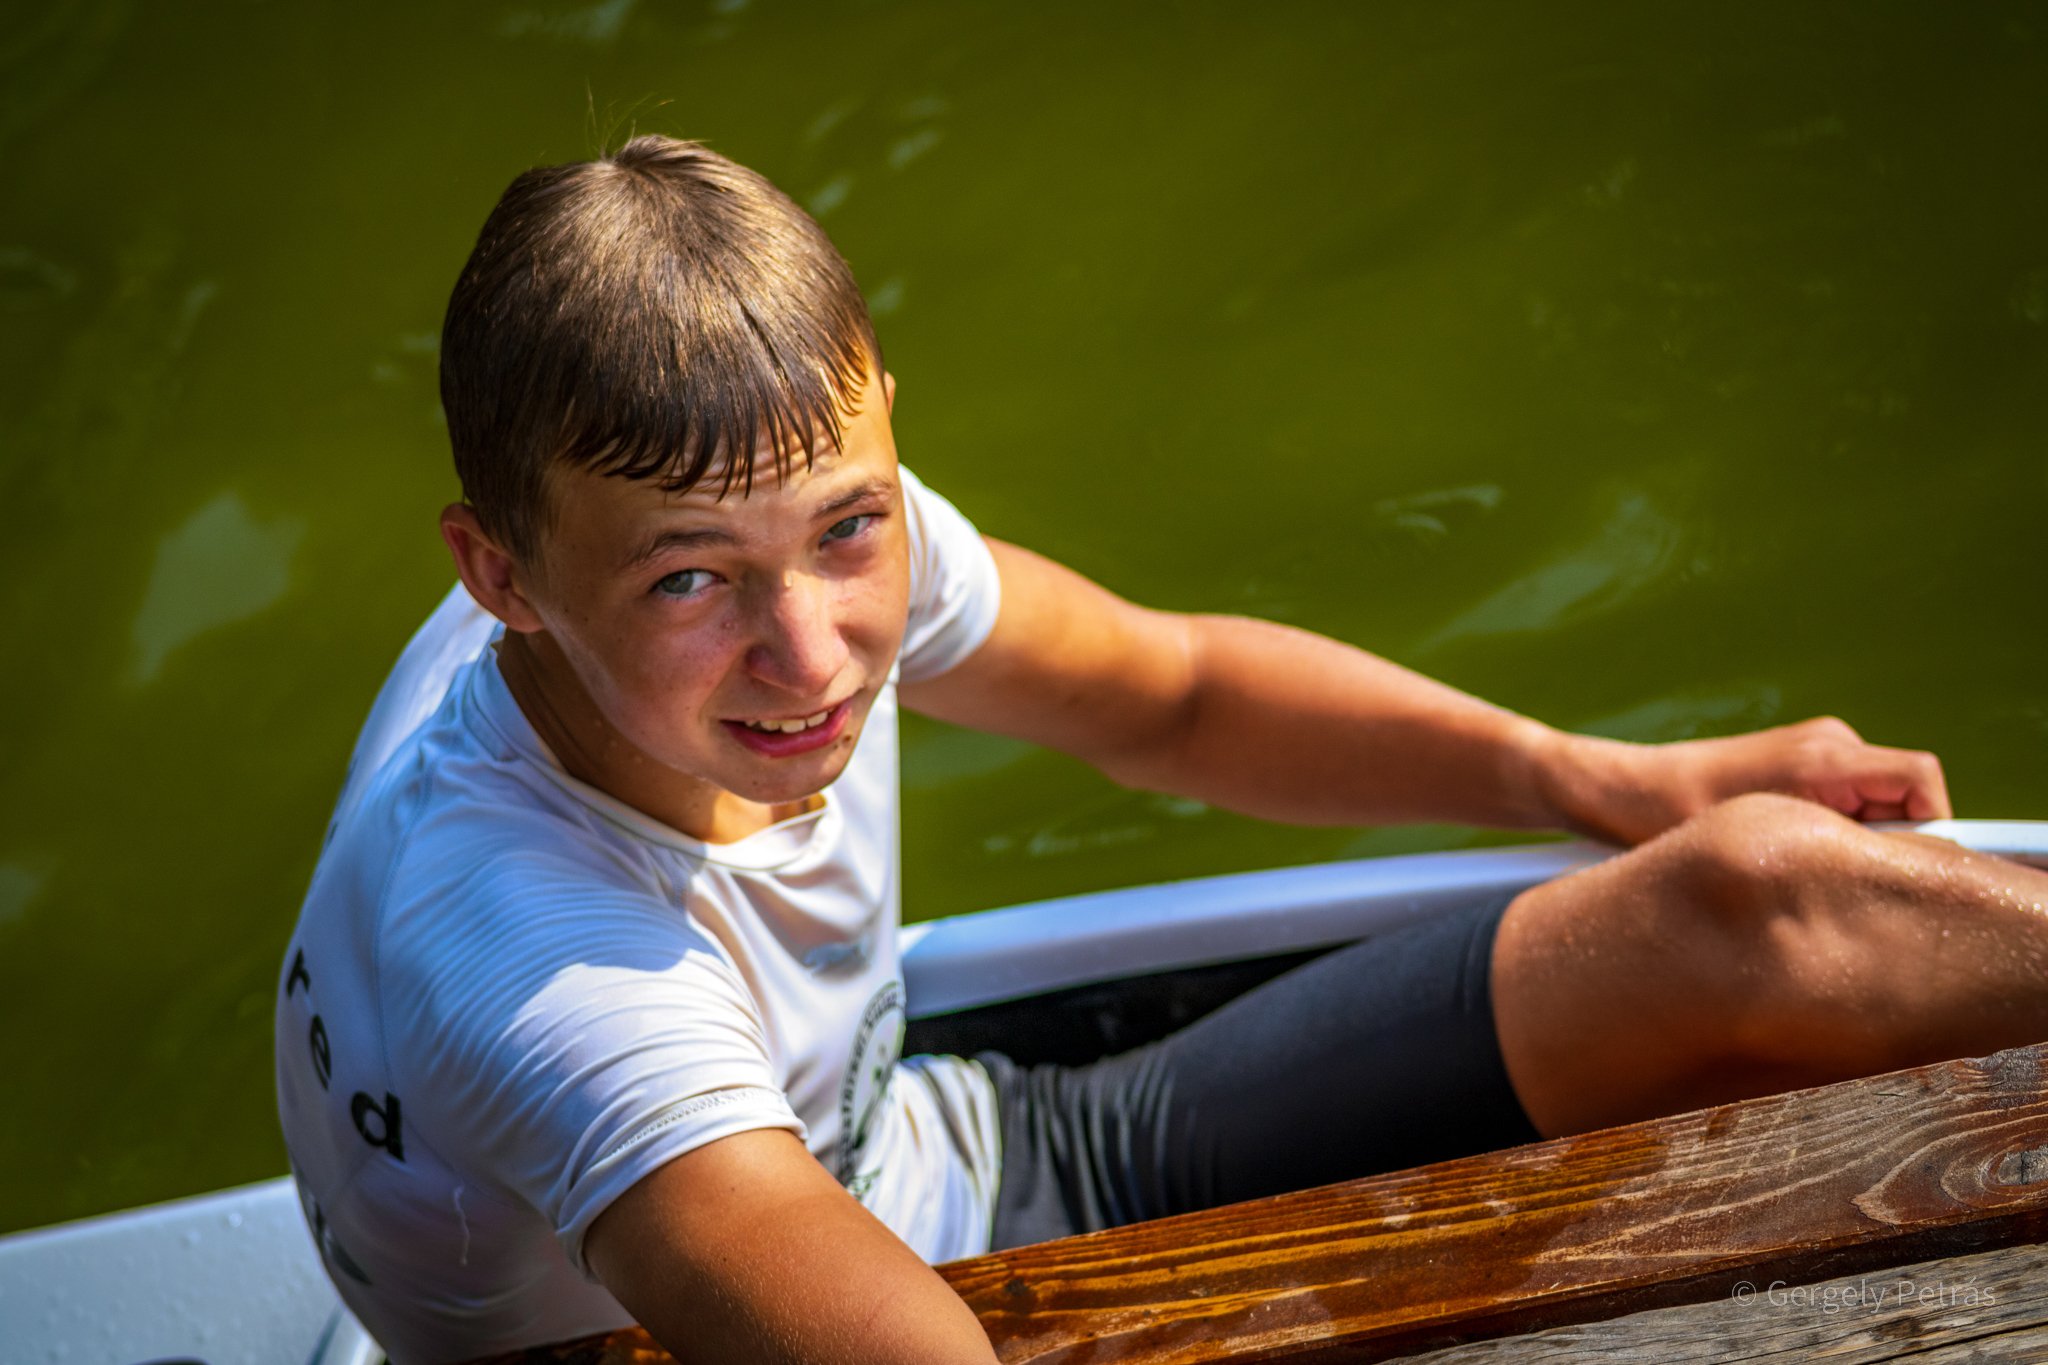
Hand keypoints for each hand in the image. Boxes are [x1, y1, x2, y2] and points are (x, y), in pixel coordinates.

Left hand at [1554, 717, 1952, 845]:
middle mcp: (1827, 745)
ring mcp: (1813, 751)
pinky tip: (1785, 856)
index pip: (1923, 780)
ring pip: (1876, 808)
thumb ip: (1827, 858)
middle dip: (1888, 846)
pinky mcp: (1797, 764)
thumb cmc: (1669, 817)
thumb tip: (1884, 880)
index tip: (1905, 873)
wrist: (1620, 788)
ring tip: (1799, 869)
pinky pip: (1846, 802)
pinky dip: (1832, 833)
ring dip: (1854, 843)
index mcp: (1823, 759)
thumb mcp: (1753, 850)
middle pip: (1905, 799)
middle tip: (1840, 886)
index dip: (1933, 826)